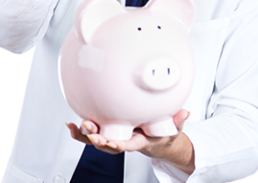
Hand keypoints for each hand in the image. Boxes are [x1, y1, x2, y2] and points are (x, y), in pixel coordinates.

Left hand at [66, 110, 194, 173]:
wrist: (155, 140)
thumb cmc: (163, 132)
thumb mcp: (174, 128)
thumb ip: (179, 120)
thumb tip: (186, 112)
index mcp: (140, 141)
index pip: (129, 145)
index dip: (120, 145)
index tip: (113, 142)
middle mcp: (124, 140)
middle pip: (109, 144)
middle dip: (98, 139)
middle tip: (90, 131)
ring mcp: (115, 136)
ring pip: (97, 140)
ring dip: (85, 135)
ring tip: (75, 126)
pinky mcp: (108, 131)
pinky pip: (92, 134)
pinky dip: (80, 131)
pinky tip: (70, 124)